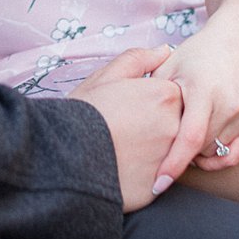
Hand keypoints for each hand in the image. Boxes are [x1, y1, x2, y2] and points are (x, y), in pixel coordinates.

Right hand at [73, 46, 184, 209]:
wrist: (61, 158)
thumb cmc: (82, 114)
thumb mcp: (105, 78)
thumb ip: (139, 59)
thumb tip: (164, 51)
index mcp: (166, 95)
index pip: (174, 97)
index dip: (152, 103)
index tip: (132, 110)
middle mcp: (175, 126)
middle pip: (177, 125)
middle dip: (156, 128)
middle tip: (125, 131)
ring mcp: (169, 158)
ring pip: (169, 154)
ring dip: (152, 152)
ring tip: (121, 150)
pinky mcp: (157, 187)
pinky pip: (156, 179)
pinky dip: (143, 176)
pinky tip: (120, 170)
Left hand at [151, 23, 238, 192]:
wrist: (237, 38)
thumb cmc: (196, 54)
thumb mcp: (168, 67)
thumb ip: (151, 97)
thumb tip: (132, 133)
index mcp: (204, 89)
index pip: (190, 138)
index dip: (173, 165)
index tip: (158, 185)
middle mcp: (229, 102)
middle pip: (200, 148)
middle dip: (178, 154)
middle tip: (162, 145)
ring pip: (215, 153)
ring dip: (197, 154)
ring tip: (183, 137)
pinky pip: (234, 155)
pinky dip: (217, 159)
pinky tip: (202, 152)